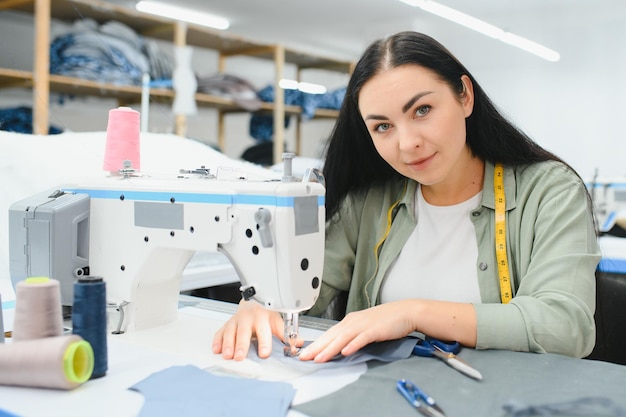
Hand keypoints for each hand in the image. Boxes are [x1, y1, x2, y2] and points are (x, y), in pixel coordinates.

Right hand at [212, 299, 283, 360]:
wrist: (254, 302)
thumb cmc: (266, 315)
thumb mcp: (277, 322)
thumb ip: (285, 334)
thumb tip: (297, 344)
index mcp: (263, 317)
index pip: (264, 331)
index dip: (264, 343)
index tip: (264, 354)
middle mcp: (248, 318)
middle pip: (244, 332)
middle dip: (241, 345)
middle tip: (240, 357)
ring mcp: (236, 321)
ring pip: (230, 332)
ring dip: (228, 344)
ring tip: (227, 355)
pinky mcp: (227, 324)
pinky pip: (220, 332)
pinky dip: (218, 341)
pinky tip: (217, 349)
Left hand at [298, 300, 418, 362]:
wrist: (405, 312)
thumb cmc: (386, 320)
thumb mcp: (365, 326)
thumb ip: (352, 335)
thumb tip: (340, 347)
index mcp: (350, 321)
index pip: (329, 334)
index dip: (316, 344)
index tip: (305, 353)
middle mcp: (354, 322)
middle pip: (332, 336)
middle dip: (317, 348)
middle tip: (304, 358)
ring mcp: (364, 325)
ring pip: (343, 338)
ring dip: (330, 349)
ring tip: (319, 358)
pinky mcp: (375, 330)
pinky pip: (362, 338)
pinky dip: (352, 345)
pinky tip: (345, 352)